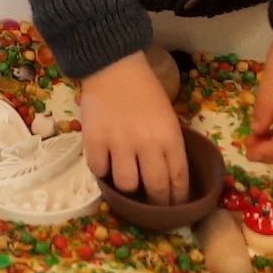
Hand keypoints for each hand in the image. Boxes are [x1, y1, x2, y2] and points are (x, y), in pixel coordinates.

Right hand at [79, 52, 187, 204]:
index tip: (176, 207)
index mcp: (170, 137)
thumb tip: (167, 177)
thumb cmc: (145, 90)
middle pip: (156, 189)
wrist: (113, 66)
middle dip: (157, 203)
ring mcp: (118, 144)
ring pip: (126, 185)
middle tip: (153, 206)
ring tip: (126, 179)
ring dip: (128, 186)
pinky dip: (103, 170)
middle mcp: (147, 144)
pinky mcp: (94, 141)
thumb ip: (169, 145)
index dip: (178, 199)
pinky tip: (106, 162)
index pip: (178, 179)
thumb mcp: (168, 116)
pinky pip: (99, 171)